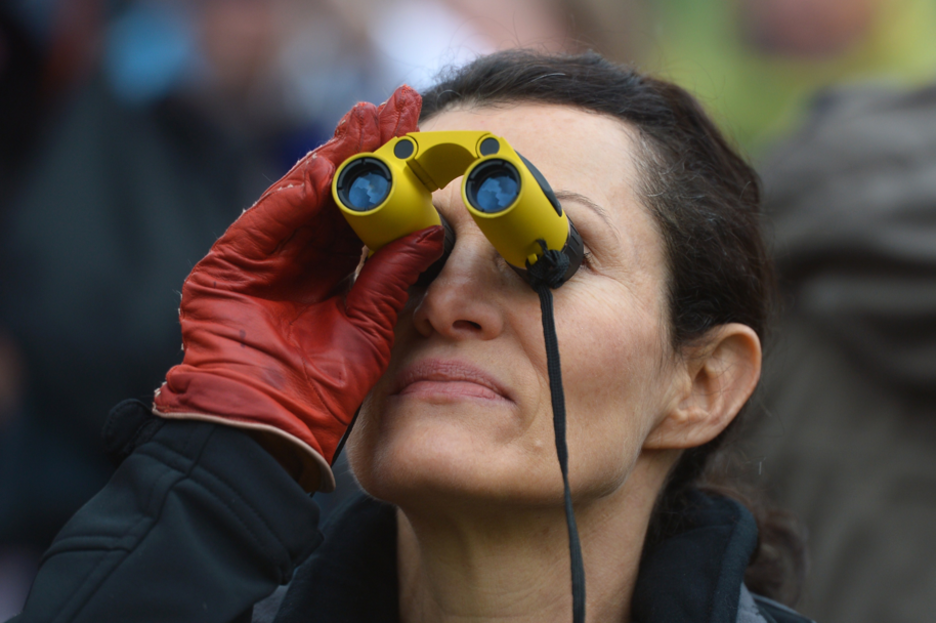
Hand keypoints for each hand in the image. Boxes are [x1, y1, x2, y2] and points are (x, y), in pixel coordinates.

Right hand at [153, 86, 442, 490]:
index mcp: (329, 274)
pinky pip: (265, 221)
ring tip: (368, 124)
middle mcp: (296, 259)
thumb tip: (431, 229)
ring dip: (334, 158)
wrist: (269, 430)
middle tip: (394, 108)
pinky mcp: (227, 267)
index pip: (360, 212)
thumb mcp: (368, 324)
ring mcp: (259, 259)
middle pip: (332, 192)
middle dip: (364, 150)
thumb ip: (392, 275)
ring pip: (300, 196)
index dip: (386, 174)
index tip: (414, 137)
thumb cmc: (320, 391)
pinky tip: (327, 166)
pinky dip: (294, 195)